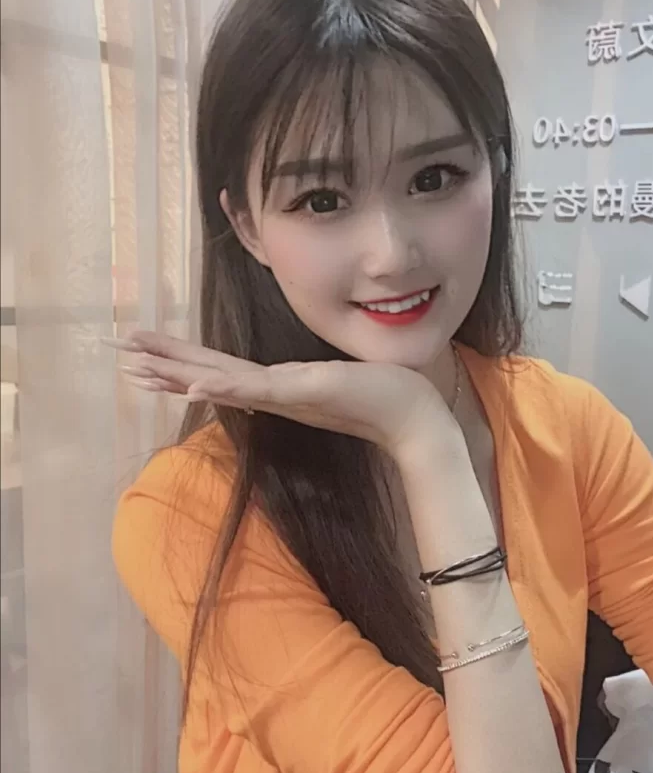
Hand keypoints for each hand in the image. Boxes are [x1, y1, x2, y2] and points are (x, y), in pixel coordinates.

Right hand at [106, 331, 455, 457]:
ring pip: (223, 381)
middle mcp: (275, 393)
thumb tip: (289, 373)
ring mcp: (286, 395)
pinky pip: (257, 390)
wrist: (414, 420)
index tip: (142, 354)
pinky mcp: (305, 394)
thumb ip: (306, 377)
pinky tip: (196, 383)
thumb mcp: (335, 377)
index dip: (180, 361)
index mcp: (278, 386)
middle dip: (164, 363)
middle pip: (208, 372)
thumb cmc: (381, 394)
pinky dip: (225, 387)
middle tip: (119, 353)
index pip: (219, 369)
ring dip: (180, 374)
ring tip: (139, 368)